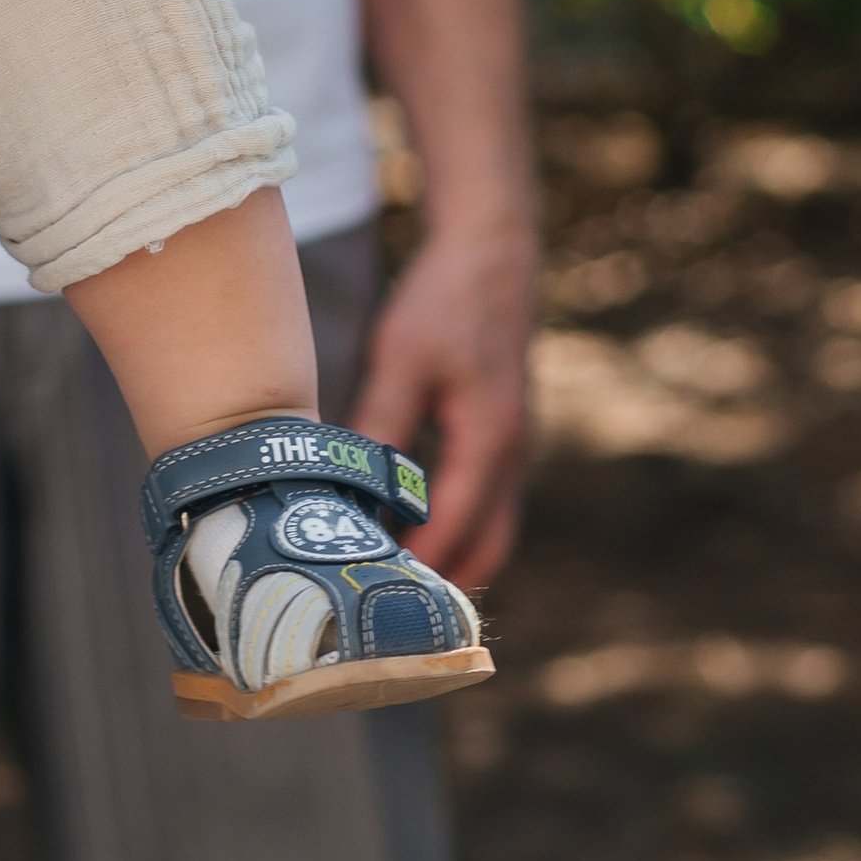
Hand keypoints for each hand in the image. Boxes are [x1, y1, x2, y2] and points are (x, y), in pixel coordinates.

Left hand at [350, 212, 538, 592]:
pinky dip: (457, 526)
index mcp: (488, 442)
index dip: (416, 570)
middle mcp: (510, 455)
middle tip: (386, 607)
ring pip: (491, 528)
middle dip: (443, 582)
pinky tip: (410, 523)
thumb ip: (380, 423)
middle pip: (486, 548)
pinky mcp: (502, 433)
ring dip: (452, 557)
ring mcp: (512, 446)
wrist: (490, 253)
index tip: (375, 600)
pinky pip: (487, 501)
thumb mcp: (401, 359)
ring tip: (393, 578)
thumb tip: (347, 483)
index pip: (453, 530)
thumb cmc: (444, 301)